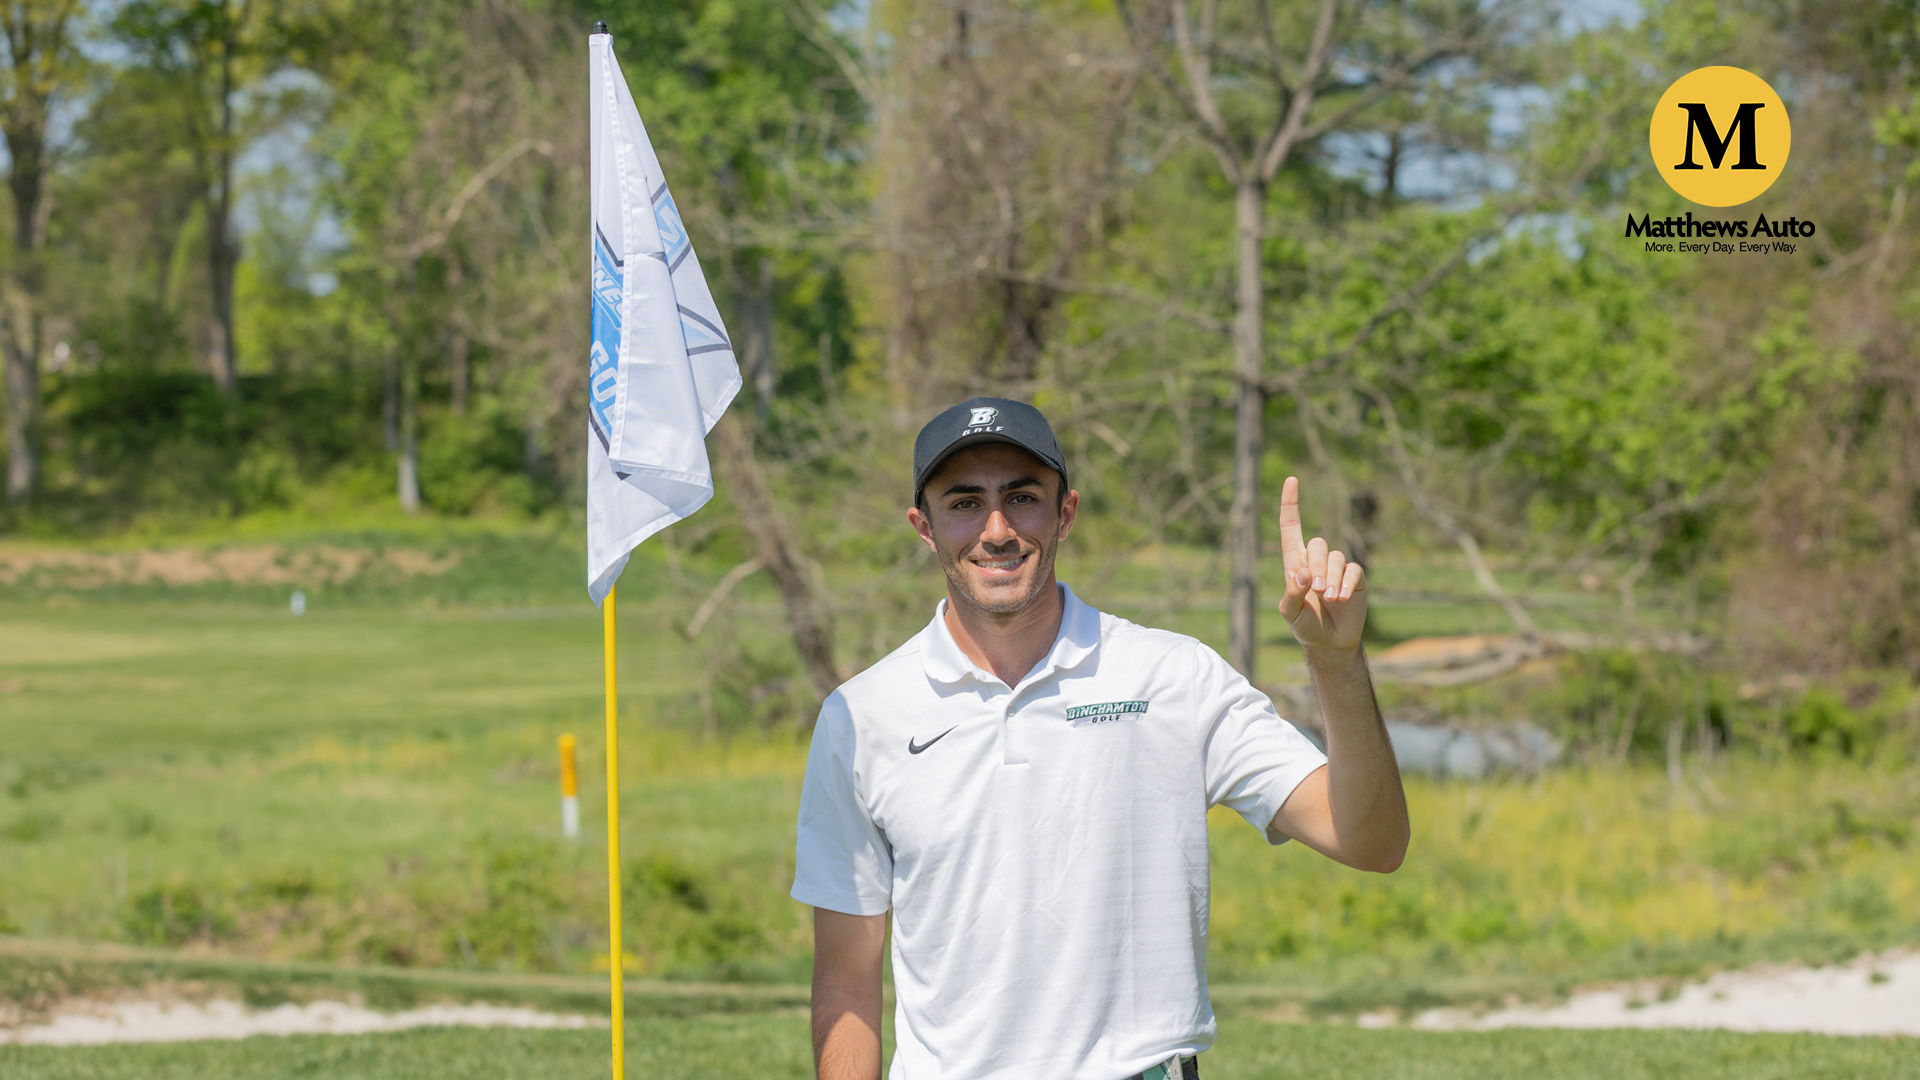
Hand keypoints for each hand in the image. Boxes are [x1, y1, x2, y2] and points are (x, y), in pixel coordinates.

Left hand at [1277, 476, 1365, 653]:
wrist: (1329, 642)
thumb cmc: (1305, 624)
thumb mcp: (1290, 612)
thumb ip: (1292, 592)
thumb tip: (1302, 573)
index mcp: (1295, 563)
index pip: (1291, 527)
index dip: (1291, 504)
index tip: (1291, 479)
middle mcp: (1316, 561)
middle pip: (1318, 544)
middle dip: (1317, 566)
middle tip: (1316, 590)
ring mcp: (1337, 568)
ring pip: (1336, 557)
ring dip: (1331, 578)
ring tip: (1329, 599)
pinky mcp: (1355, 578)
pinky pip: (1353, 571)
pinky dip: (1346, 584)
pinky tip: (1342, 598)